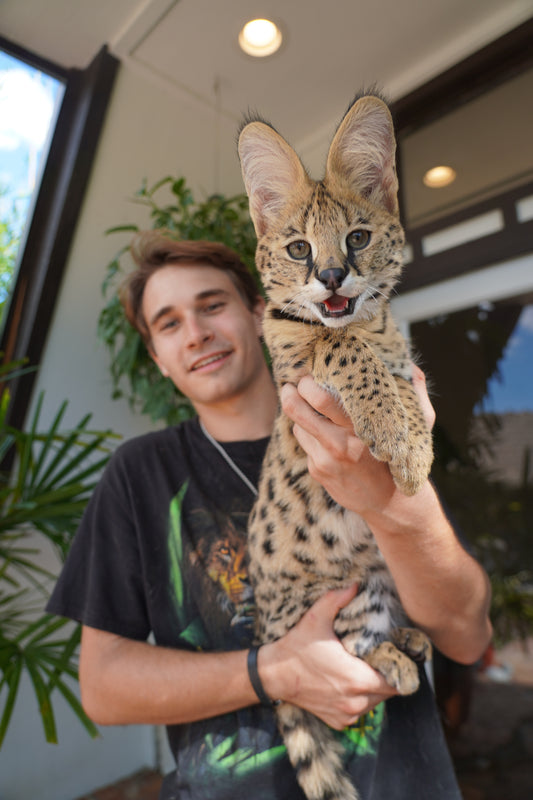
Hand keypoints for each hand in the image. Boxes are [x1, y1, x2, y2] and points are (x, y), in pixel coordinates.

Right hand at [260, 586, 397, 729]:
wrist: (274, 675)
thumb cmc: (297, 647)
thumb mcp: (316, 618)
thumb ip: (337, 600)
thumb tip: (355, 583)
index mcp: (357, 678)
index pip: (395, 680)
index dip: (397, 667)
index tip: (391, 654)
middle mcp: (355, 701)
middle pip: (388, 692)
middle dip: (386, 675)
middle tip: (377, 657)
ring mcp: (347, 714)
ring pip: (376, 702)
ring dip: (374, 688)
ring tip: (362, 668)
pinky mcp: (339, 722)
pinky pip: (360, 711)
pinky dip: (359, 699)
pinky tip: (348, 683)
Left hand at [280, 367, 434, 513]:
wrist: (391, 503)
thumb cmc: (402, 456)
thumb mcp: (415, 424)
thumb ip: (414, 390)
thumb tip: (407, 362)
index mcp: (360, 428)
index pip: (321, 398)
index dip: (308, 382)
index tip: (309, 373)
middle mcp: (339, 444)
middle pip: (297, 409)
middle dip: (289, 392)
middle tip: (290, 384)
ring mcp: (324, 460)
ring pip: (298, 425)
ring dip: (301, 415)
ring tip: (311, 409)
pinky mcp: (317, 471)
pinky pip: (305, 443)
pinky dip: (311, 435)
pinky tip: (325, 436)